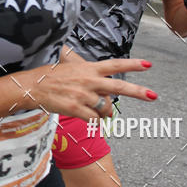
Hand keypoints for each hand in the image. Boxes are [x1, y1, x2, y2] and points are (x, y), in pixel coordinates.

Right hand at [24, 57, 155, 120]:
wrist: (33, 86)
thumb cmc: (51, 77)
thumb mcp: (71, 67)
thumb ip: (88, 73)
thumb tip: (101, 84)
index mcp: (89, 68)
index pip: (115, 65)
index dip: (132, 65)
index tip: (148, 65)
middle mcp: (89, 80)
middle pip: (119, 87)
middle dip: (139, 91)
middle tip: (153, 96)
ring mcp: (83, 95)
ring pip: (105, 108)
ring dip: (104, 113)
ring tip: (95, 111)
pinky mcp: (76, 109)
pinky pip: (93, 119)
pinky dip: (94, 121)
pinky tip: (88, 119)